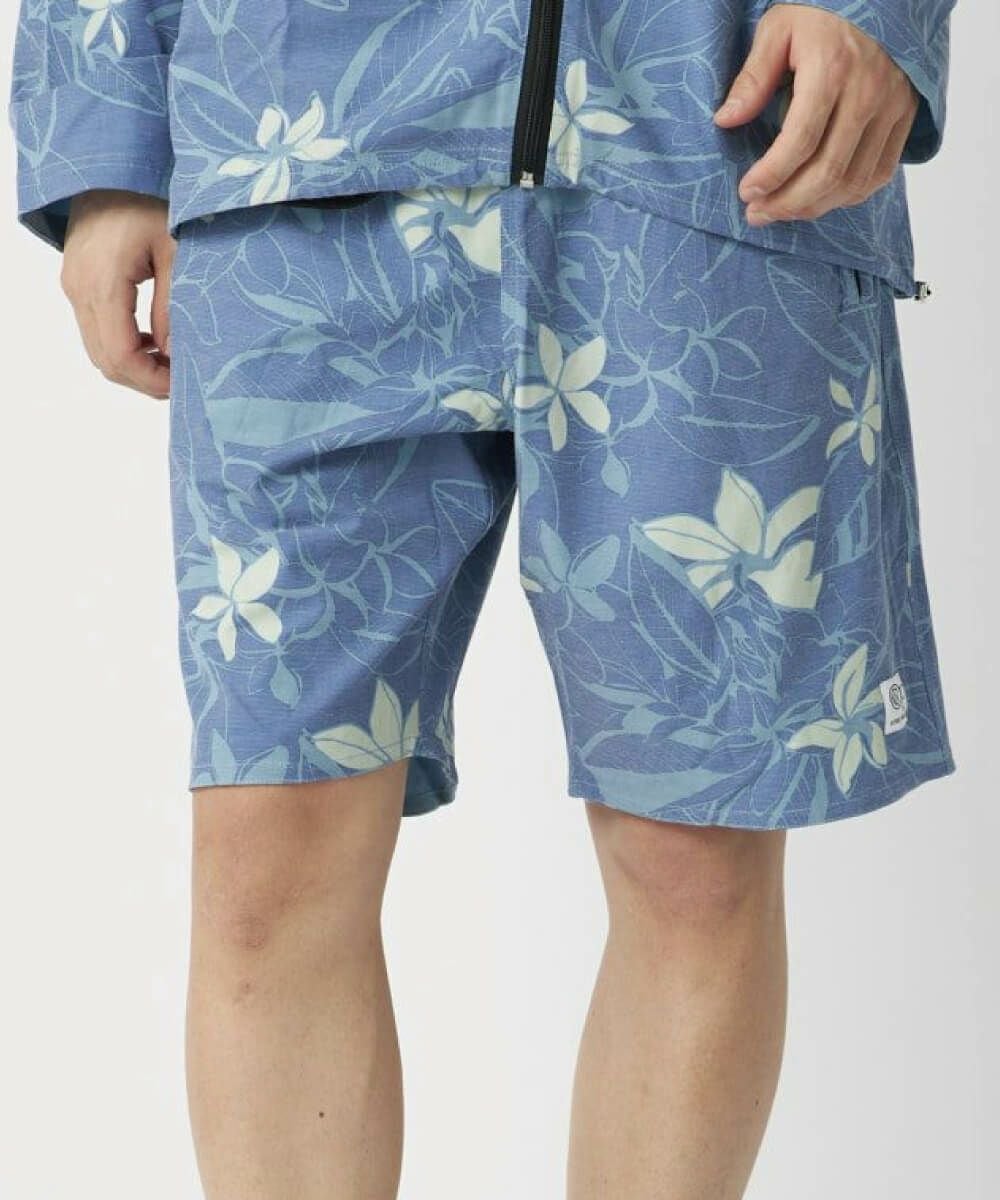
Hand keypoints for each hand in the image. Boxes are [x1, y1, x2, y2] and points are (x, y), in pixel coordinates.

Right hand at [61, 190, 174, 398]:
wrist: (111, 162)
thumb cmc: (148, 197)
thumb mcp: (176, 251)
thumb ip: (173, 307)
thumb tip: (174, 354)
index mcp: (102, 283)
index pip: (121, 355)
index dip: (152, 380)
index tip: (183, 385)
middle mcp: (79, 288)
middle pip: (106, 360)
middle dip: (144, 380)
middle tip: (182, 381)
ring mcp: (73, 285)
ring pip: (98, 349)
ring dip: (134, 366)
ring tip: (172, 365)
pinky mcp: (76, 281)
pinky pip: (95, 330)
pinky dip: (123, 346)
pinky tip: (153, 342)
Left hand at [714, 3, 919, 225]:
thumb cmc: (820, 13)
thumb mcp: (777, 29)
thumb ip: (753, 77)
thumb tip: (725, 120)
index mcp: (833, 69)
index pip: (801, 141)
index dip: (771, 175)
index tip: (746, 192)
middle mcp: (868, 92)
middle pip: (828, 171)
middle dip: (787, 203)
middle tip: (757, 214)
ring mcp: (892, 107)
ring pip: (853, 182)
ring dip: (813, 207)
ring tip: (780, 211)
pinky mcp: (905, 117)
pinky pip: (879, 174)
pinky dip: (846, 197)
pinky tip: (817, 199)